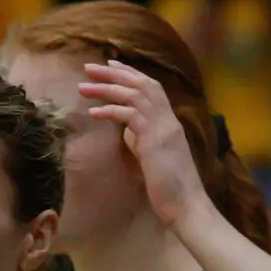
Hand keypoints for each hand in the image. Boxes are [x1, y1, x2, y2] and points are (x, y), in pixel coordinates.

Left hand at [79, 60, 213, 228]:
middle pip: (141, 83)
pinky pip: (130, 116)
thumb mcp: (155, 157)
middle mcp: (167, 119)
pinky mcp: (154, 141)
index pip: (151, 87)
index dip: (130, 74)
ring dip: (106, 88)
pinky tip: (93, 113)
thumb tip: (129, 132)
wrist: (187, 205)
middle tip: (89, 67)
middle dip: (115, 72)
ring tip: (83, 86)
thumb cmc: (170, 188)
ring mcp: (162, 128)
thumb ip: (143, 140)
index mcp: (169, 122)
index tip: (110, 64)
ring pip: (134, 95)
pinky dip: (110, 111)